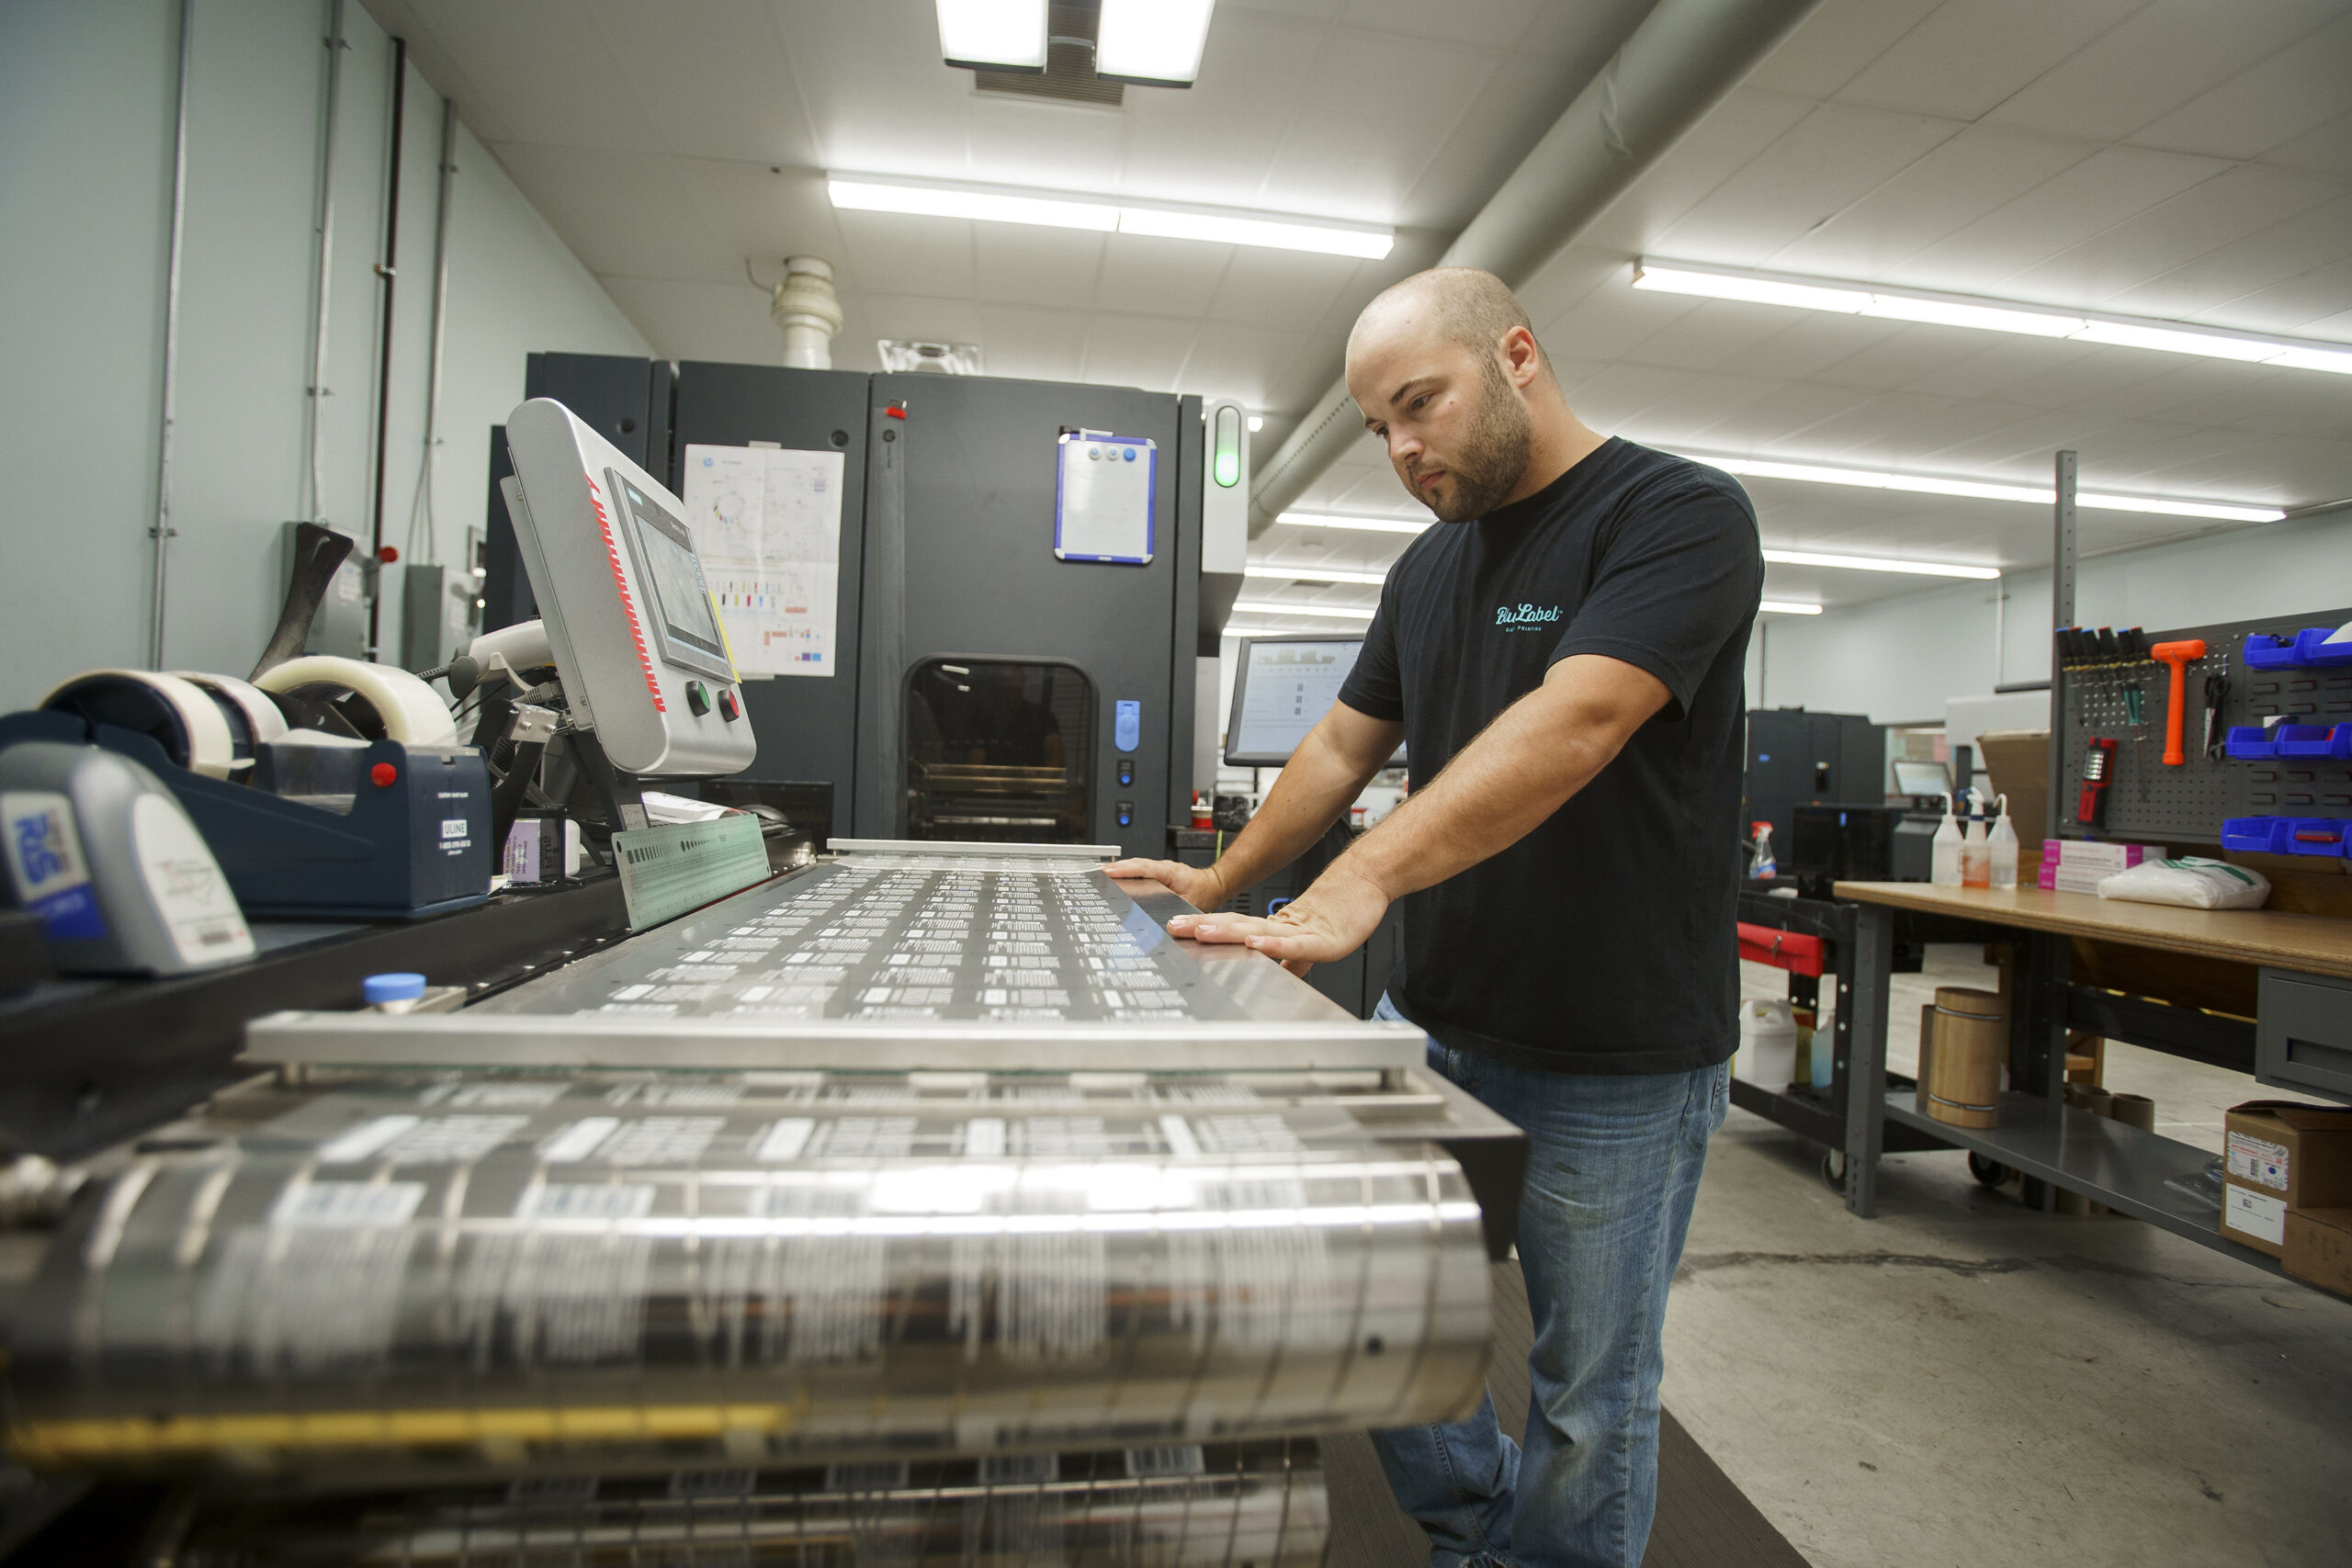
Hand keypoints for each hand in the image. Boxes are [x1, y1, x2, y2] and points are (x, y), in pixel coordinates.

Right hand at [1104, 858, 1229, 912]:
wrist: (1213, 885)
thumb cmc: (1204, 893)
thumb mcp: (1190, 905)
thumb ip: (1175, 911)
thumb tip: (1162, 921)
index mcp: (1169, 872)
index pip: (1142, 868)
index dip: (1124, 869)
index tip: (1108, 872)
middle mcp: (1162, 867)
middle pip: (1134, 864)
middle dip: (1115, 868)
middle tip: (1096, 874)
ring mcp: (1159, 868)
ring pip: (1135, 865)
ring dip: (1118, 869)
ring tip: (1100, 875)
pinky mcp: (1157, 872)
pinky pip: (1138, 869)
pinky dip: (1126, 871)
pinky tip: (1115, 877)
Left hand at [1165, 865, 1389, 978]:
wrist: (1365, 886)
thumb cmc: (1339, 913)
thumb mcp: (1306, 945)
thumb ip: (1290, 959)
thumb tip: (1279, 973)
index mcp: (1271, 929)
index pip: (1230, 929)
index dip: (1203, 928)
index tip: (1176, 931)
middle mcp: (1278, 927)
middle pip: (1234, 927)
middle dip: (1202, 928)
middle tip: (1174, 929)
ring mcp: (1297, 932)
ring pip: (1255, 931)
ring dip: (1226, 932)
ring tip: (1201, 932)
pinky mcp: (1319, 939)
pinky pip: (1292, 944)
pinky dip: (1271, 944)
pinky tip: (1253, 943)